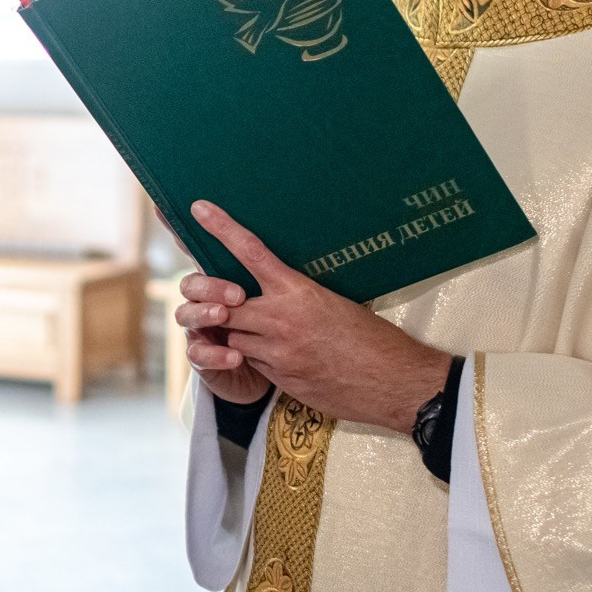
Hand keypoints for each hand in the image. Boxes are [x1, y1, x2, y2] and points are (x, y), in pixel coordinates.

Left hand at [177, 201, 453, 433]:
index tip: (200, 210)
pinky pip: (251, 363)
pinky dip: (254, 357)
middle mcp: (280, 319)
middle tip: (214, 298)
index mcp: (297, 291)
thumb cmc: (372, 337)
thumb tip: (279, 286)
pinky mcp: (279, 379)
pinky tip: (278, 355)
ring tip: (260, 331)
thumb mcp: (335, 302)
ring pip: (232, 338)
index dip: (221, 228)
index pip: (250, 252)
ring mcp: (277, 352)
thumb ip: (299, 294)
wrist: (391, 381)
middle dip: (214, 303)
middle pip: (222, 305)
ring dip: (236, 334)